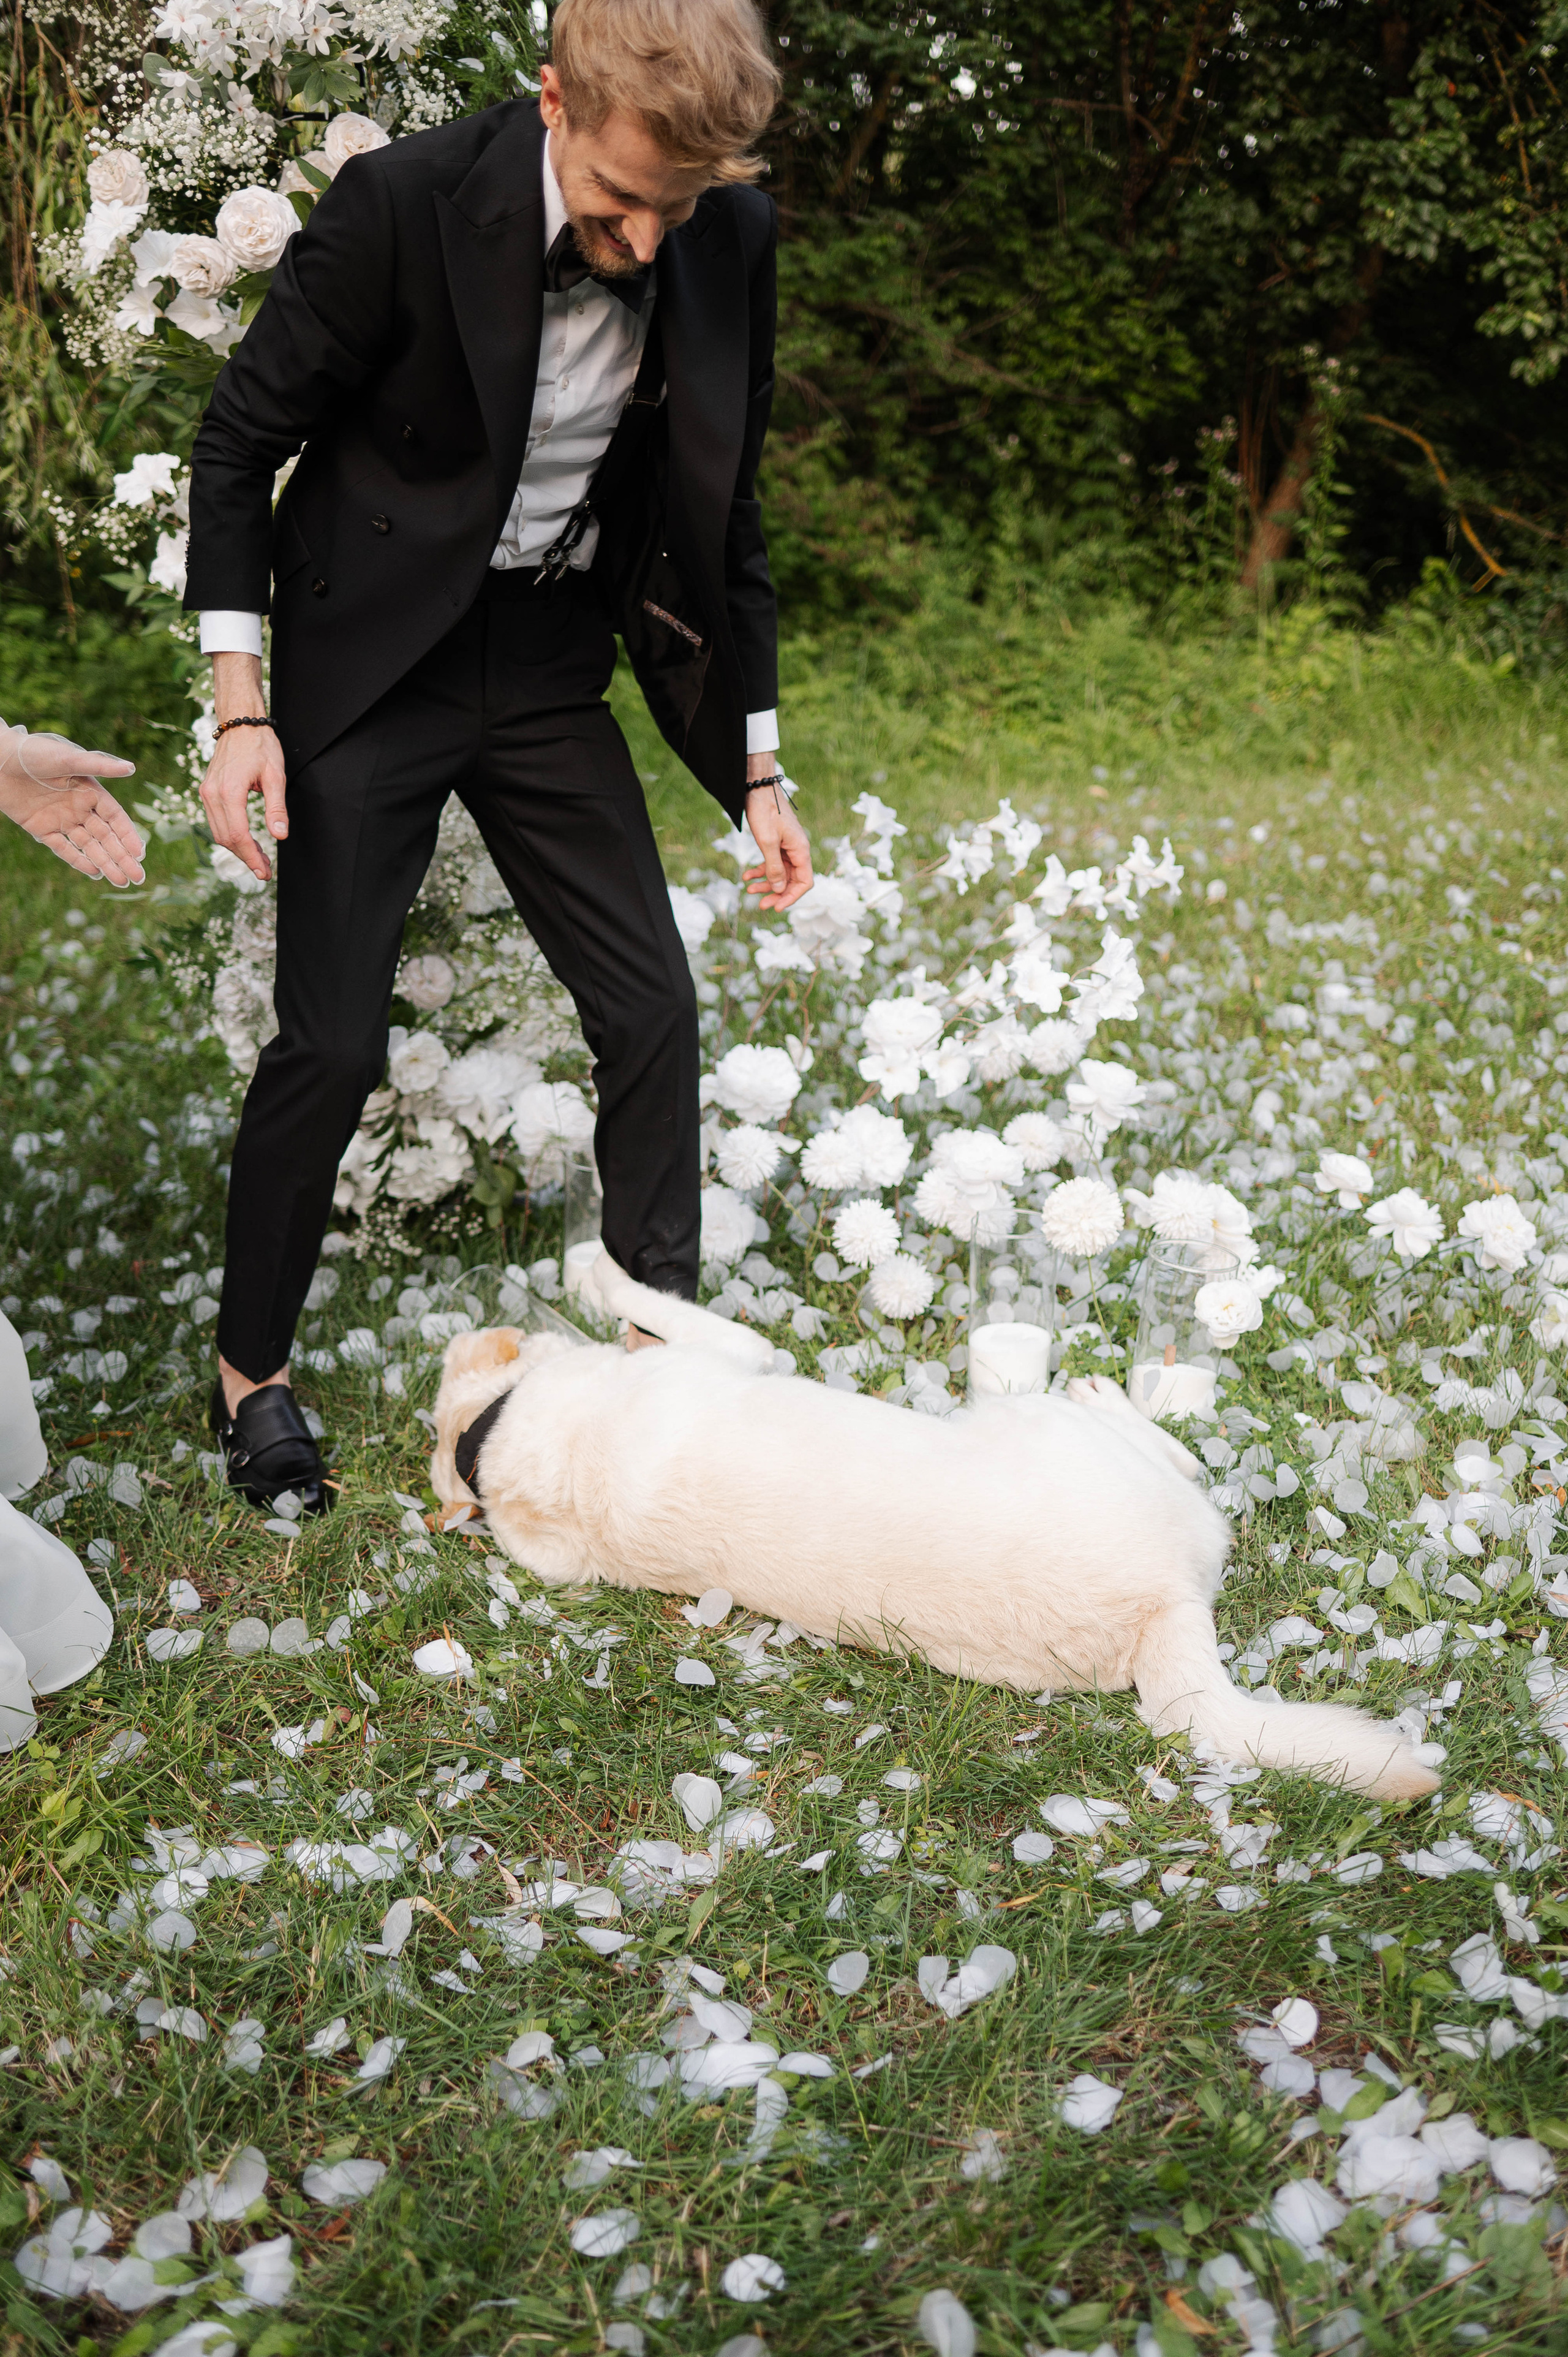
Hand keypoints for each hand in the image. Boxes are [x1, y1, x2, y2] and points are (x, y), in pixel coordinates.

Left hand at [0, 726, 144, 884]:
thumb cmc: (35, 753)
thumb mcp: (68, 759)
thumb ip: (99, 765)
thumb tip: (131, 768)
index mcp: (89, 790)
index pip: (115, 817)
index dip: (128, 835)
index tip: (140, 853)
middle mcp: (79, 807)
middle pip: (106, 837)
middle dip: (122, 857)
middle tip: (138, 877)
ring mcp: (61, 819)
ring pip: (88, 846)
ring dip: (105, 863)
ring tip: (121, 882)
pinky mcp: (41, 828)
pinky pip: (62, 848)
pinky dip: (77, 860)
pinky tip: (94, 873)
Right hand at [200, 651, 287, 884]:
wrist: (240, 724)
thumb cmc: (261, 746)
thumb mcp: (275, 776)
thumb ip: (277, 807)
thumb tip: (280, 835)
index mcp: (229, 792)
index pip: (238, 835)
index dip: (251, 857)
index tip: (265, 872)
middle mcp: (212, 795)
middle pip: (227, 838)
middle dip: (246, 858)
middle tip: (265, 871)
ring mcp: (207, 793)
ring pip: (219, 833)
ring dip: (237, 850)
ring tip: (259, 859)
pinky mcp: (207, 792)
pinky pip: (215, 822)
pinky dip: (230, 836)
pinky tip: (246, 842)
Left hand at [742, 760, 812, 911]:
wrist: (758, 790)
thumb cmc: (765, 812)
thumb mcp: (767, 842)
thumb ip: (774, 868)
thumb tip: (779, 889)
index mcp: (800, 850)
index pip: (805, 882)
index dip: (793, 897)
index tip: (778, 907)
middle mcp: (797, 851)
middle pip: (792, 881)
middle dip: (777, 894)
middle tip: (761, 906)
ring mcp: (786, 848)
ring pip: (780, 874)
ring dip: (766, 884)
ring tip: (750, 891)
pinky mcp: (776, 844)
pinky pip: (771, 864)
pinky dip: (760, 871)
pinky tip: (746, 877)